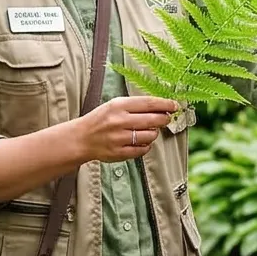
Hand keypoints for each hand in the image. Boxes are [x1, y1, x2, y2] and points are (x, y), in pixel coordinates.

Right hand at [67, 95, 181, 163]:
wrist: (81, 138)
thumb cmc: (100, 120)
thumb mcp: (114, 105)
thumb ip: (135, 106)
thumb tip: (161, 107)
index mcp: (119, 106)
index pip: (149, 103)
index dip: (165, 104)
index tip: (174, 105)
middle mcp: (120, 121)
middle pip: (154, 120)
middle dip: (164, 119)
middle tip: (166, 118)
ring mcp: (120, 138)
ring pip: (150, 136)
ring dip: (154, 133)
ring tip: (147, 131)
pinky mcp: (120, 153)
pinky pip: (143, 149)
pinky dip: (146, 145)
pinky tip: (140, 141)